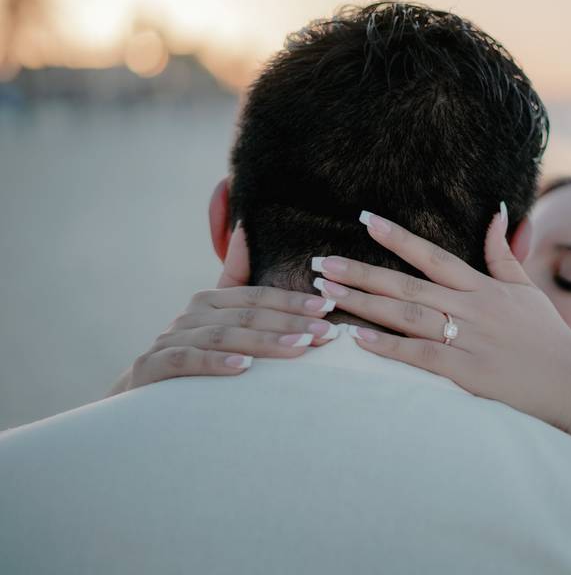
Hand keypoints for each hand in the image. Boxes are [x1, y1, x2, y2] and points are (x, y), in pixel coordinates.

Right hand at [107, 223, 337, 395]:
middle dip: (290, 322)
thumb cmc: (198, 367)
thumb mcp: (226, 336)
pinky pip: (187, 359)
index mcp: (212, 302)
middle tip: (325, 333)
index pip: (258, 297)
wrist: (140, 405)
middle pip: (247, 315)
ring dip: (264, 341)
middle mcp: (192, 314)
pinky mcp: (151, 366)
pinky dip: (216, 362)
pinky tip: (243, 367)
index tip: (328, 309)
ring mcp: (170, 338)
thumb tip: (275, 266)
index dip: (293, 302)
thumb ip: (252, 310)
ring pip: (222, 335)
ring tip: (298, 348)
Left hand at [320, 210, 570, 522]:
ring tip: (327, 294)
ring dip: (364, 304)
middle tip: (320, 264)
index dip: (397, 237)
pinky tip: (356, 338)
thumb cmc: (549, 337)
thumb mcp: (527, 289)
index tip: (363, 220)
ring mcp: (468, 340)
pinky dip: (387, 347)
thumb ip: (503, 252)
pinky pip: (419, 356)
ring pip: (406, 316)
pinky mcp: (466, 373)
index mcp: (483, 287)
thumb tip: (497, 211)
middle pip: (407, 285)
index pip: (432, 255)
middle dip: (361, 273)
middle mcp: (471, 308)